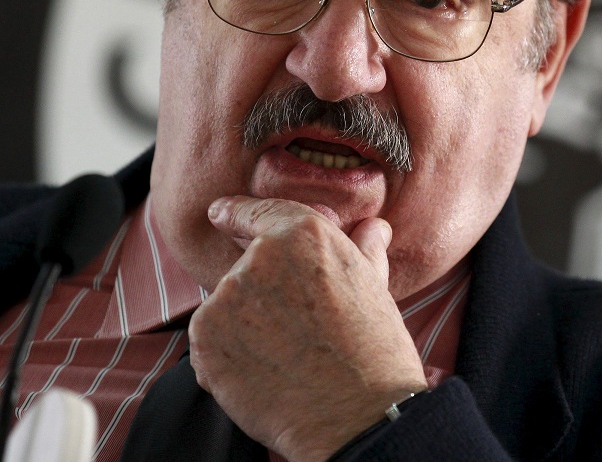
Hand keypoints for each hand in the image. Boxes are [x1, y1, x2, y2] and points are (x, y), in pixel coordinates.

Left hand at [188, 196, 428, 461]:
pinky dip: (228, 356)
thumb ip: (363, 249)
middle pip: (245, 268)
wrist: (356, 413)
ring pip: (227, 306)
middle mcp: (260, 257)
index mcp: (304, 234)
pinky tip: (264, 371)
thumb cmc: (373, 350)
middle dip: (260, 292)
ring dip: (244, 325)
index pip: (258, 212)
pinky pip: (210, 341)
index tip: (221, 213)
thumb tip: (371, 228)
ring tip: (286, 354)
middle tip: (294, 326)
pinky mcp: (204, 339)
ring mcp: (227, 298)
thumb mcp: (374, 287)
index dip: (237, 212)